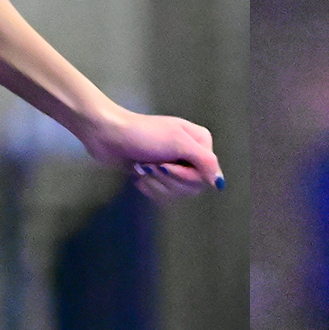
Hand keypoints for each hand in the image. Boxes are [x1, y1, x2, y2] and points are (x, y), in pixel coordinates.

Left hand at [80, 109, 222, 200]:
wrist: (109, 136)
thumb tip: (219, 183)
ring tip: (143, 167)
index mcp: (200, 142)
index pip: (206, 174)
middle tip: (153, 165)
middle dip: (167, 180)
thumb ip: (204, 161)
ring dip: (156, 183)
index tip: (166, 164)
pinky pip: (163, 195)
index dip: (185, 175)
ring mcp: (174, 166)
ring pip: (176, 193)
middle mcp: (191, 155)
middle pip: (192, 187)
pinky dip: (148, 187)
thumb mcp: (178, 142)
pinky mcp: (158, 177)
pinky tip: (139, 174)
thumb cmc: (144, 134)